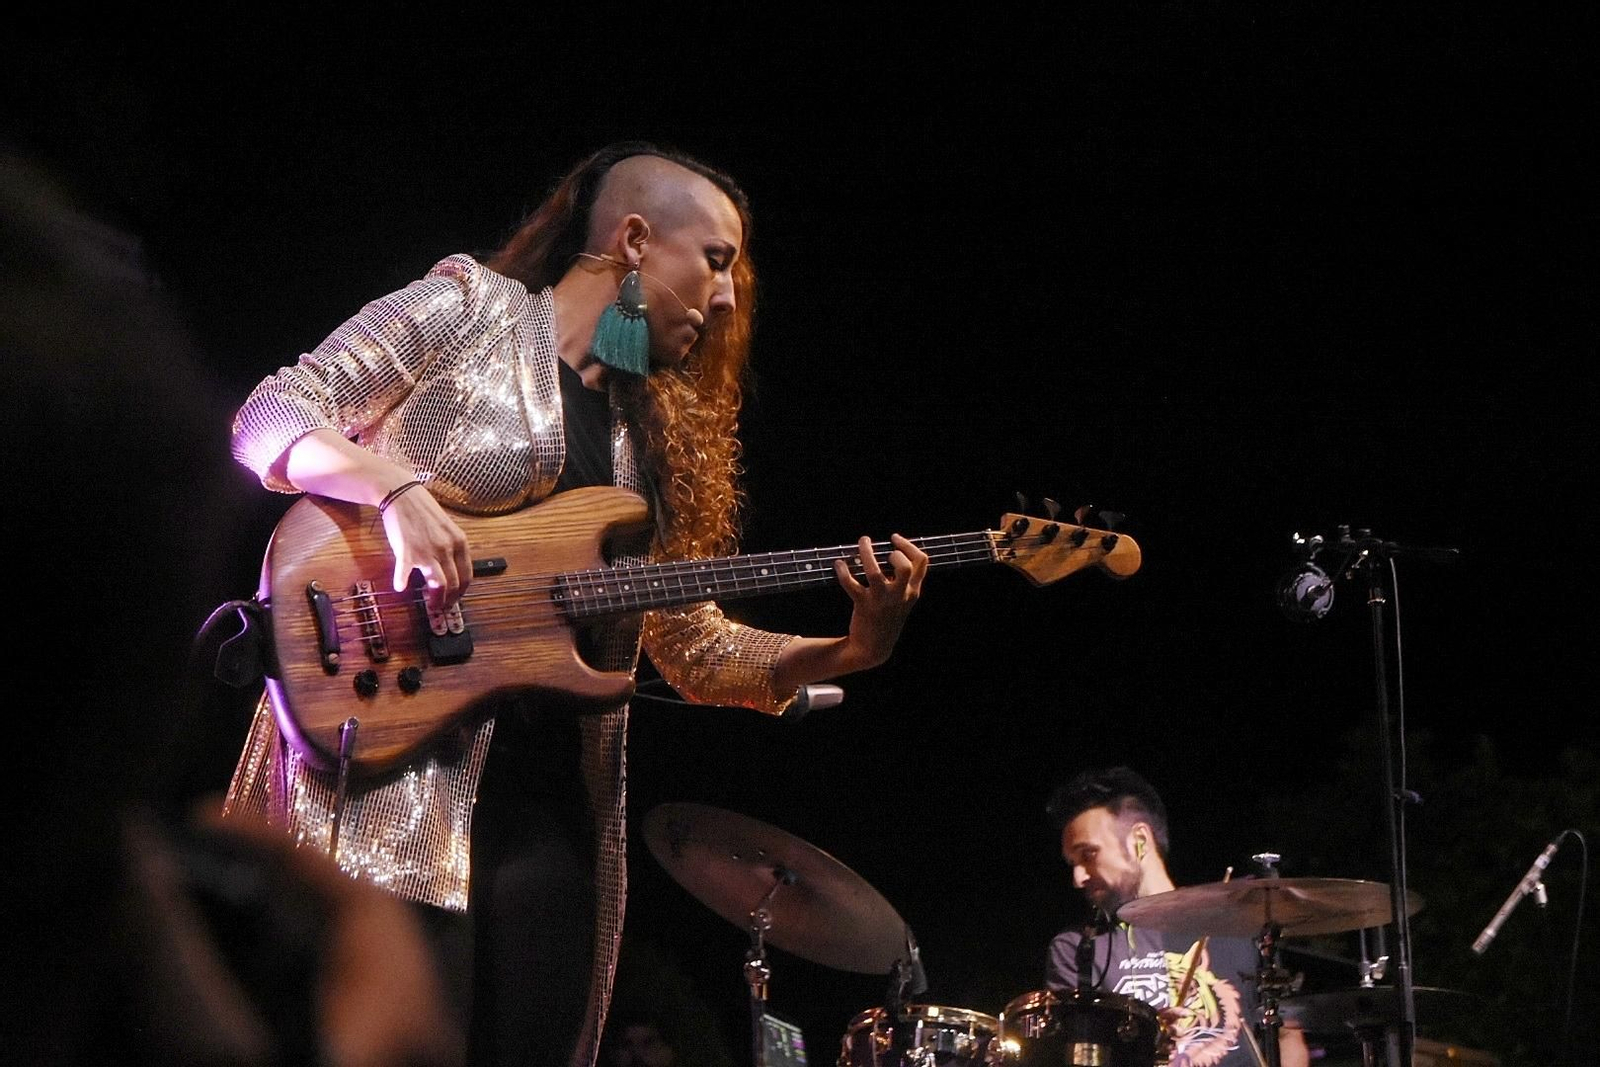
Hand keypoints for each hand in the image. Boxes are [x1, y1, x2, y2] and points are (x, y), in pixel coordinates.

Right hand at [379, 484, 471, 612]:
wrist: (402, 494)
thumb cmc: (423, 511)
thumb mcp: (446, 528)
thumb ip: (452, 547)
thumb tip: (453, 569)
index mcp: (460, 542)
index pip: (467, 575)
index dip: (461, 591)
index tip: (456, 598)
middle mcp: (447, 548)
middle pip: (454, 583)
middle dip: (450, 600)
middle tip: (443, 607)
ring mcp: (427, 551)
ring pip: (438, 584)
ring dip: (436, 600)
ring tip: (431, 607)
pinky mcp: (407, 551)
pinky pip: (406, 572)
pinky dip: (402, 581)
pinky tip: (400, 587)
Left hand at [831, 534, 927, 670]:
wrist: (874, 648)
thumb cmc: (888, 618)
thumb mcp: (903, 601)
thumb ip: (903, 581)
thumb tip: (893, 554)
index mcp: (912, 592)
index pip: (921, 562)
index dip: (908, 545)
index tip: (894, 539)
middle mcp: (899, 595)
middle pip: (904, 567)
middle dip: (894, 553)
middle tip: (883, 552)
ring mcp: (881, 600)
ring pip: (874, 572)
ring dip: (866, 553)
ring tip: (863, 541)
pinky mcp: (863, 605)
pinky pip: (851, 584)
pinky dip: (843, 571)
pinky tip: (839, 564)